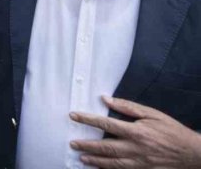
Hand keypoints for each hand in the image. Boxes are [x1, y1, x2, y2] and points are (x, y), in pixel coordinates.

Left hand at [69, 96, 200, 167]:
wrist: (192, 153)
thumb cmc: (172, 130)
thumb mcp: (152, 114)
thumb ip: (128, 107)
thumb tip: (106, 99)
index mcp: (136, 131)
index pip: (106, 124)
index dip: (88, 119)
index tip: (74, 116)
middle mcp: (135, 148)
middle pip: (105, 147)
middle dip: (87, 145)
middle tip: (73, 143)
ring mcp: (139, 162)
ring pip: (112, 163)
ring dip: (95, 161)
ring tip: (82, 158)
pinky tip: (101, 168)